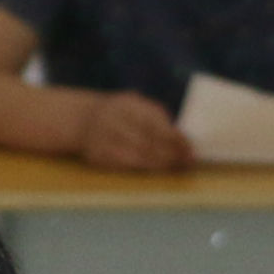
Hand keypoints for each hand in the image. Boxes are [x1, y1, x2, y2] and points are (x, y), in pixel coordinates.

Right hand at [75, 91, 192, 175]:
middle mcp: (112, 120)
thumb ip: (156, 117)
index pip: (154, 123)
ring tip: (177, 166)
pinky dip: (144, 168)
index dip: (174, 137)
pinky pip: (125, 165)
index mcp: (126, 104)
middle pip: (148, 141)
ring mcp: (102, 139)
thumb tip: (183, 139)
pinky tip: (157, 169)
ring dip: (161, 163)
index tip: (190, 147)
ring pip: (138, 156)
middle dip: (171, 153)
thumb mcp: (135, 105)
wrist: (82, 120)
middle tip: (188, 161)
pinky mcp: (97, 155)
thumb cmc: (120, 114)